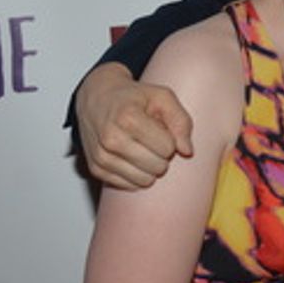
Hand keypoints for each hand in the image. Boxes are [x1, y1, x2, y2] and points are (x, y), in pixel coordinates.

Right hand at [76, 62, 193, 188]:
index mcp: (128, 118)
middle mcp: (111, 138)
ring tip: (141, 147)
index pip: (167, 148)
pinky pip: (130, 186)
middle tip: (152, 140)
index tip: (160, 129)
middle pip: (157, 167)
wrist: (97, 98)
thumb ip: (181, 121)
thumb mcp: (162, 97)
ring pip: (145, 181)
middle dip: (161, 155)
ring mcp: (101, 156)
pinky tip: (130, 156)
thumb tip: (187, 151)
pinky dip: (136, 174)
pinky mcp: (96, 169)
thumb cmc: (133, 98)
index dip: (170, 140)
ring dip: (150, 167)